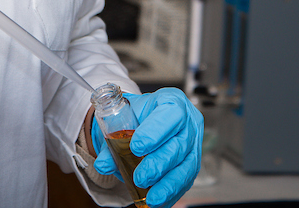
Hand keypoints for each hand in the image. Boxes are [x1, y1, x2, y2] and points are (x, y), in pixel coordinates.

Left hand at [92, 88, 203, 206]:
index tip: (136, 147)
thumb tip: (103, 164)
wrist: (145, 123)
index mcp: (171, 101)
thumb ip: (112, 140)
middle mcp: (188, 121)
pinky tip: (157, 201)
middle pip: (179, 144)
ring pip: (187, 166)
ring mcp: (194, 143)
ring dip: (167, 185)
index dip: (155, 131)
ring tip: (150, 197)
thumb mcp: (122, 120)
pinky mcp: (193, 163)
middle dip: (158, 164)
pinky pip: (185, 181)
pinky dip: (170, 193)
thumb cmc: (138, 116)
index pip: (170, 113)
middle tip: (139, 177)